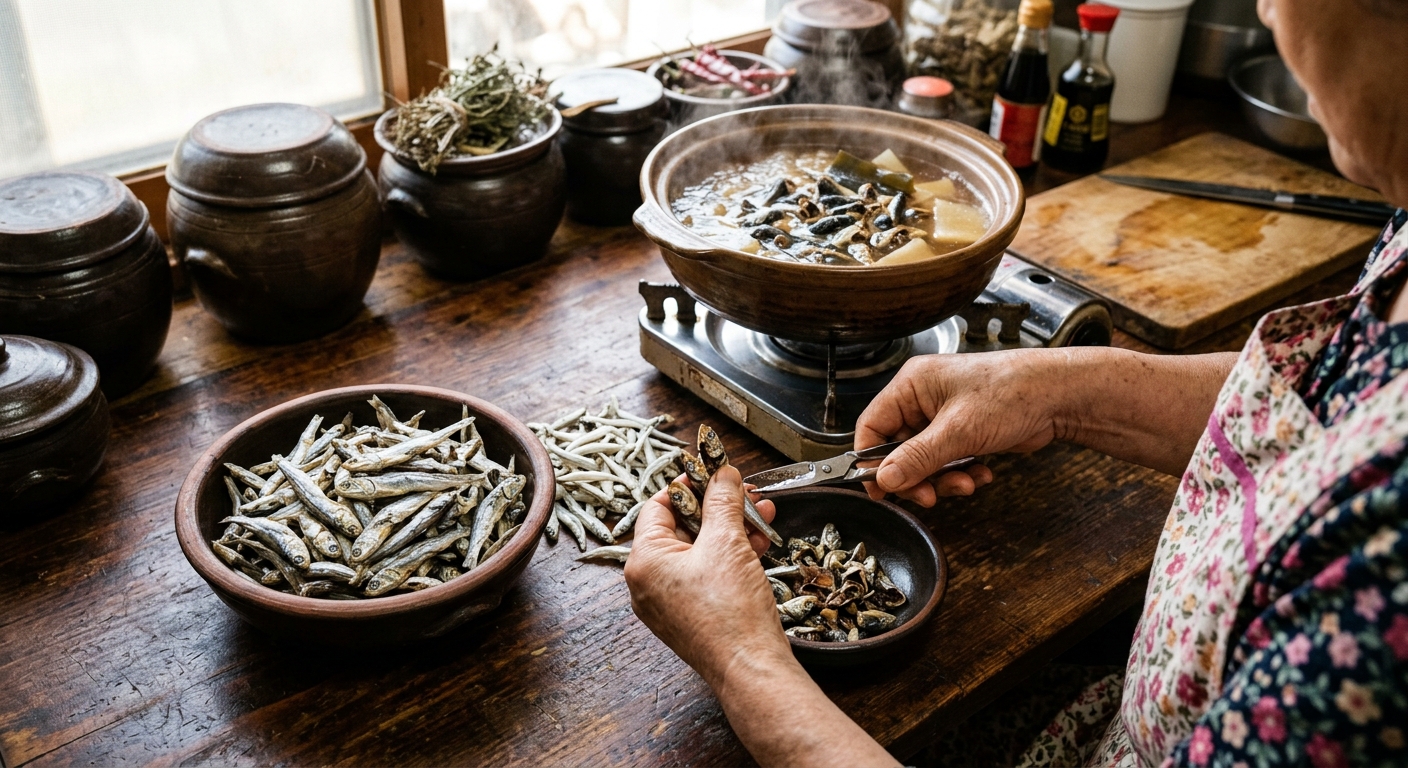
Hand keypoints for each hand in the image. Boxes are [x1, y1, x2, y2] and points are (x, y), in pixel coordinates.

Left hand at [624, 466, 785, 685]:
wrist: (750, 667)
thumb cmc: (731, 613)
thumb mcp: (727, 542)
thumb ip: (722, 501)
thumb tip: (722, 475)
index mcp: (644, 562)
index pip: (657, 506)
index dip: (687, 486)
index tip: (711, 473)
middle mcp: (648, 583)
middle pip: (681, 528)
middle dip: (718, 508)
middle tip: (743, 494)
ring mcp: (668, 602)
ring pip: (698, 551)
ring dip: (730, 530)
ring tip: (761, 516)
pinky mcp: (690, 615)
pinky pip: (705, 575)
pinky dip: (729, 557)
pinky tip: (758, 544)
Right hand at [856, 349, 1071, 506]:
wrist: (1058, 396)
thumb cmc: (1013, 392)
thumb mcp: (959, 430)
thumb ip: (918, 457)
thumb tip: (885, 479)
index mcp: (911, 385)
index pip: (871, 426)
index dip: (871, 460)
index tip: (880, 490)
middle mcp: (922, 399)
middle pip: (897, 449)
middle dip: (917, 476)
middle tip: (930, 495)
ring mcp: (943, 416)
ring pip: (924, 460)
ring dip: (943, 478)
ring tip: (966, 481)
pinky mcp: (962, 431)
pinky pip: (946, 461)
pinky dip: (960, 473)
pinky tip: (981, 472)